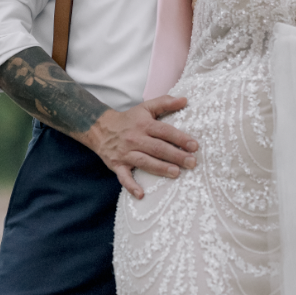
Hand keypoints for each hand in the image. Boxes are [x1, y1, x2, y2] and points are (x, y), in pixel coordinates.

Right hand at [80, 95, 197, 198]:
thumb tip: (185, 100)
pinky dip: (131, 186)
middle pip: (158, 148)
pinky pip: (124, 177)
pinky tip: (141, 194)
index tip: (194, 146)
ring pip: (144, 162)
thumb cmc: (129, 120)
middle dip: (176, 156)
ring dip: (160, 168)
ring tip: (176, 173)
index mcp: (144, 125)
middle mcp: (135, 139)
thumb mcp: (145, 107)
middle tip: (192, 162)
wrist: (100, 128)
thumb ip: (165, 102)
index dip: (180, 138)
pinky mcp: (118, 165)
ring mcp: (126, 153)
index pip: (165, 131)